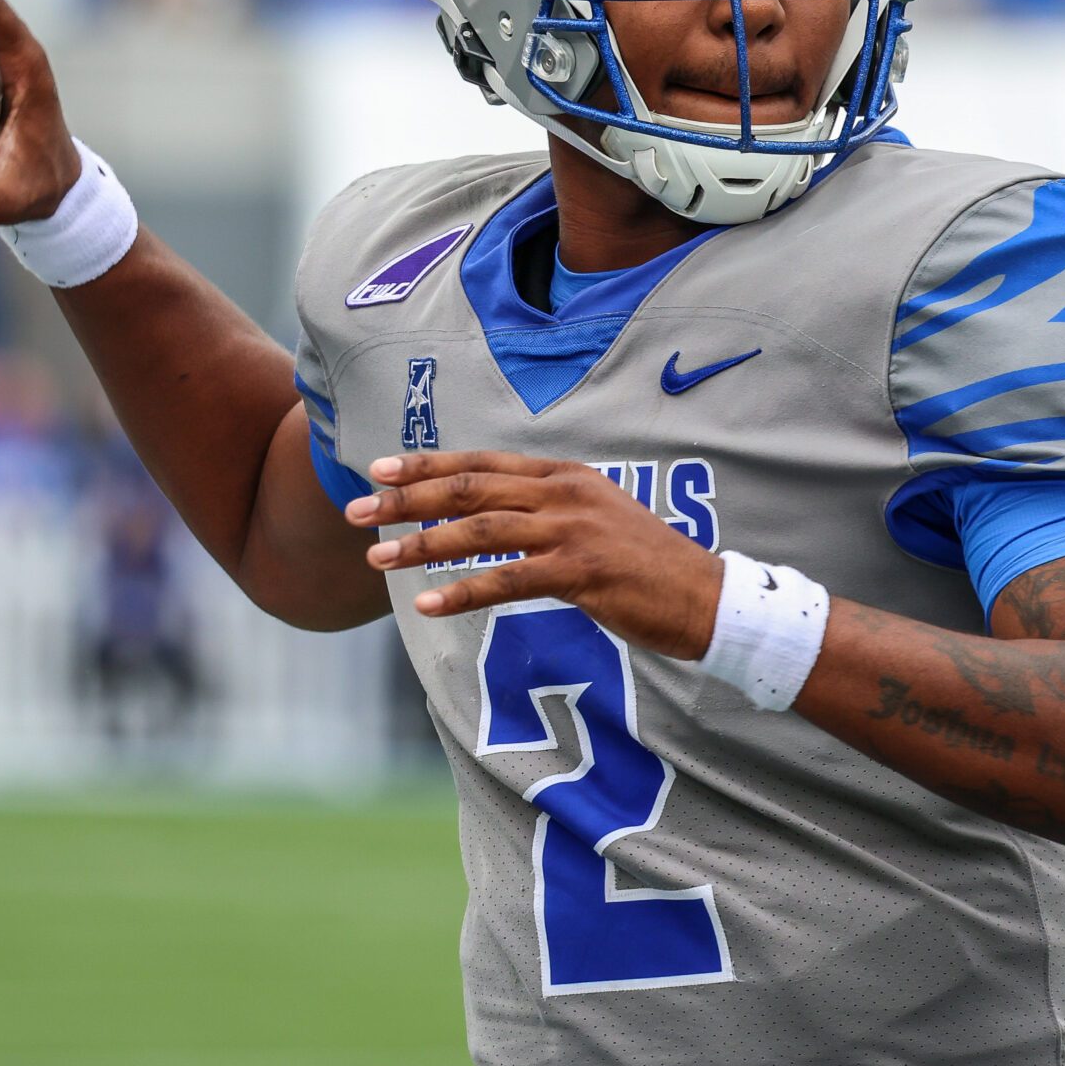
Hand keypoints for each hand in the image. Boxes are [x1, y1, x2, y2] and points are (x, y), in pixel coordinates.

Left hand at [346, 450, 724, 659]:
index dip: (427, 465)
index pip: (482, 462)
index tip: (379, 470)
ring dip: (423, 543)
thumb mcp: (597, 518)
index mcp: (565, 475)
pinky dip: (463, 590)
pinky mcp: (581, 572)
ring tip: (377, 558)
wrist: (706, 596)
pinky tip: (428, 603)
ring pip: (480, 529)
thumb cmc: (646, 565)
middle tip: (358, 511)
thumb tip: (494, 515)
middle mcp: (565, 493)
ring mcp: (573, 530)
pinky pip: (509, 579)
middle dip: (407, 499)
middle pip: (471, 488)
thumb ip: (548, 510)